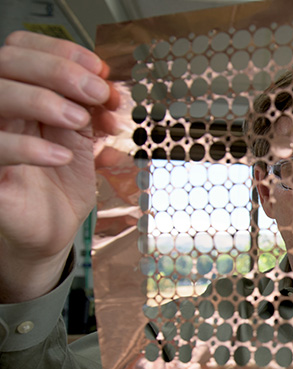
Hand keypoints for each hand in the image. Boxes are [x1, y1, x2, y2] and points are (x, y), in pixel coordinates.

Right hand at [0, 31, 117, 301]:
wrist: (48, 230)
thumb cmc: (59, 181)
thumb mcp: (83, 138)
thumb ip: (93, 110)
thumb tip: (113, 89)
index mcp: (19, 90)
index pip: (23, 46)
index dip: (62, 51)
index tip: (100, 71)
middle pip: (8, 60)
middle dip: (60, 71)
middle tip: (98, 93)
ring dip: (42, 100)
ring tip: (78, 120)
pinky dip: (29, 148)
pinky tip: (61, 157)